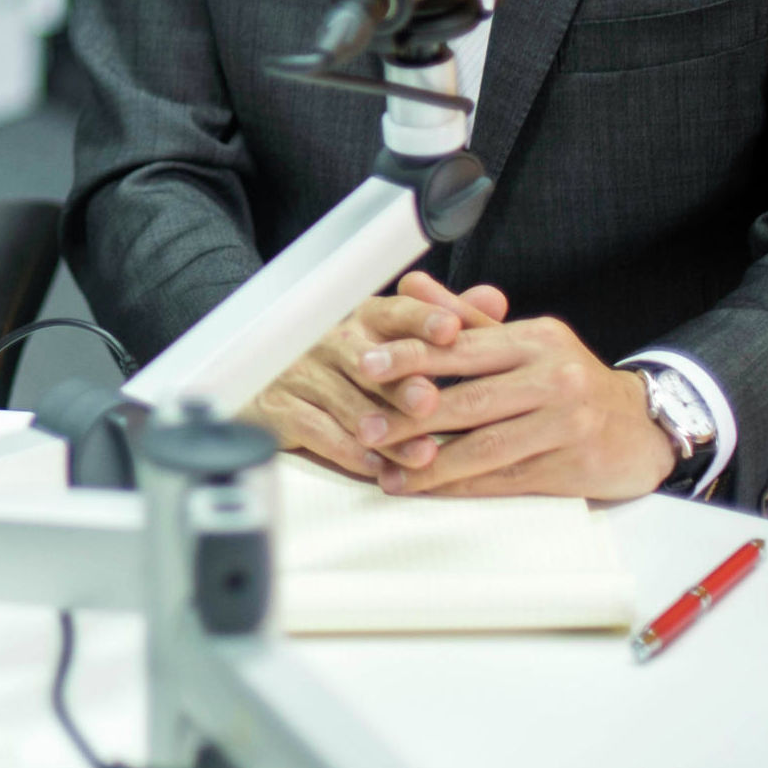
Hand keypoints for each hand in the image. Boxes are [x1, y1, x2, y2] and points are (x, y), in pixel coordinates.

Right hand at [246, 272, 508, 476]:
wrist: (274, 391)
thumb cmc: (350, 369)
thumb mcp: (398, 341)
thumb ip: (446, 325)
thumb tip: (493, 300)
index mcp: (364, 318)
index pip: (395, 310)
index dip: (423, 318)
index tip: (452, 329)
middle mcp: (331, 340)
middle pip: (369, 360)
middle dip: (402, 383)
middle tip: (428, 401)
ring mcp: (302, 373)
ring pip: (347, 403)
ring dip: (386, 431)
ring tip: (420, 453)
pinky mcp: (279, 408)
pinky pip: (315, 431)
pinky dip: (350, 452)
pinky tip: (379, 467)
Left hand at [352, 312, 674, 500]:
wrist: (644, 427)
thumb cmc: (570, 381)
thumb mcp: (525, 341)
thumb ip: (465, 319)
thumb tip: (410, 286)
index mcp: (536, 339)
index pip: (462, 346)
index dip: (410, 357)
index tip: (365, 365)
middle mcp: (555, 377)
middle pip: (469, 400)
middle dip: (409, 417)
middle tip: (365, 428)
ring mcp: (567, 424)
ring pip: (485, 446)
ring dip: (430, 463)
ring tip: (386, 471)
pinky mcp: (574, 466)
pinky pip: (506, 479)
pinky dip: (462, 486)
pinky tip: (428, 488)